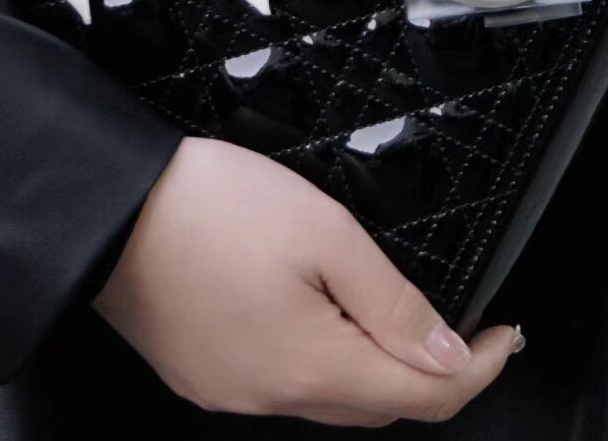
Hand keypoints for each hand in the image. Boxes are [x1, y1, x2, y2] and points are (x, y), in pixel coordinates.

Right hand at [94, 137, 520, 426]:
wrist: (104, 204)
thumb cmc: (207, 205)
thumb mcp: (321, 230)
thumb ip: (390, 298)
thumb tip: (446, 352)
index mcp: (309, 366)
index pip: (422, 394)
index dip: (475, 369)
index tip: (504, 336)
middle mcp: (270, 397)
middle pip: (376, 403)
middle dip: (429, 371)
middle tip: (461, 323)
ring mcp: (230, 391)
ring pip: (329, 398)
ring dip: (373, 366)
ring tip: (394, 314)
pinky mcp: (200, 373)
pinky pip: (282, 383)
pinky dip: (319, 359)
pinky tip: (320, 315)